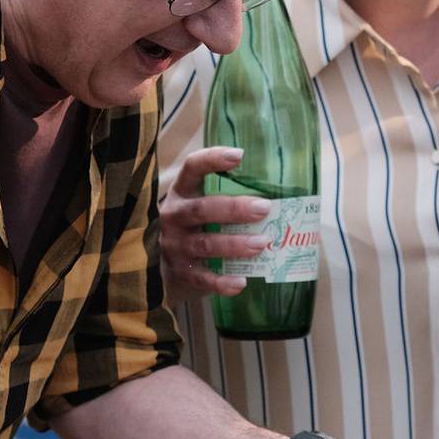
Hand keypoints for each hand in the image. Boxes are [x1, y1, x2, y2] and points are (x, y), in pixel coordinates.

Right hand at [159, 147, 272, 303]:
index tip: (239, 156)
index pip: (192, 169)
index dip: (212, 160)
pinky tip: (241, 282)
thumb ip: (225, 195)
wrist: (159, 263)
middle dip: (233, 209)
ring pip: (205, 244)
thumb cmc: (194, 225)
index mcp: (182, 192)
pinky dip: (221, 282)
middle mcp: (174, 217)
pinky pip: (202, 278)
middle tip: (264, 207)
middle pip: (201, 210)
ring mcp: (175, 246)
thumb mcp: (199, 203)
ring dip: (235, 244)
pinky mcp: (180, 273)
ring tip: (262, 243)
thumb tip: (279, 194)